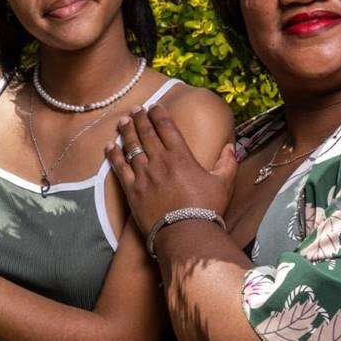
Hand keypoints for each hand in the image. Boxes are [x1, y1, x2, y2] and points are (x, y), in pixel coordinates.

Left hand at [105, 104, 238, 246]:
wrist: (185, 234)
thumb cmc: (207, 209)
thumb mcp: (223, 183)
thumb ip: (227, 163)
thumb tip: (230, 147)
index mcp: (181, 156)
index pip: (166, 127)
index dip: (159, 114)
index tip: (154, 106)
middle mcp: (159, 161)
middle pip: (146, 133)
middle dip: (140, 118)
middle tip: (136, 109)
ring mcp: (143, 175)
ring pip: (131, 147)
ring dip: (126, 132)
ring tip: (123, 121)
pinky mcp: (132, 190)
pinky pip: (119, 168)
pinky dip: (113, 155)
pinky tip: (109, 146)